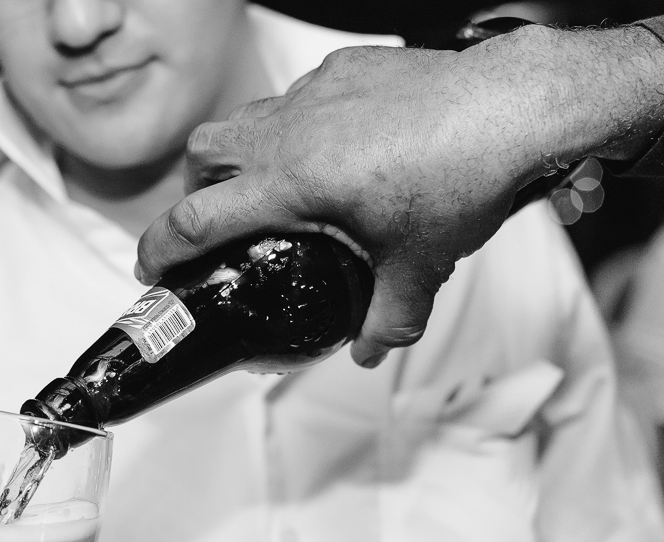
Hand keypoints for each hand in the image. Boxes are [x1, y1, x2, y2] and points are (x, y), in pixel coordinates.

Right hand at [136, 24, 663, 367]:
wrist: (512, 106)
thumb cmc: (465, 175)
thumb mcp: (421, 264)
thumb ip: (390, 317)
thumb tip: (373, 350)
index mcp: (290, 183)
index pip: (195, 218)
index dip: (159, 247)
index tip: (151, 266)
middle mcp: (289, 131)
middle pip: (201, 151)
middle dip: (195, 188)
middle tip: (217, 218)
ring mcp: (315, 93)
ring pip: (246, 115)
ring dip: (241, 151)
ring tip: (273, 184)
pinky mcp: (345, 69)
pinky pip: (299, 94)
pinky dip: (299, 123)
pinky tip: (338, 148)